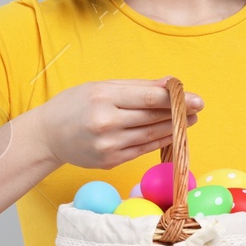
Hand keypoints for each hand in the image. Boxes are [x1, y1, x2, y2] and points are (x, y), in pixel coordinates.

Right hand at [36, 76, 201, 170]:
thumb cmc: (74, 105)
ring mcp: (108, 146)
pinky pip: (142, 149)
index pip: (148, 99)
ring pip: (150, 135)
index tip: (197, 98)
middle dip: (179, 113)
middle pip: (152, 118)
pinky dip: (159, 141)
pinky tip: (172, 134)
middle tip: (199, 108)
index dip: (175, 99)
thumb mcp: (100, 87)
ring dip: (174, 128)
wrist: (47, 135)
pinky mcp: (110, 161)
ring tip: (190, 120)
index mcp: (103, 98)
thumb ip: (136, 87)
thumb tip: (169, 84)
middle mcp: (106, 123)